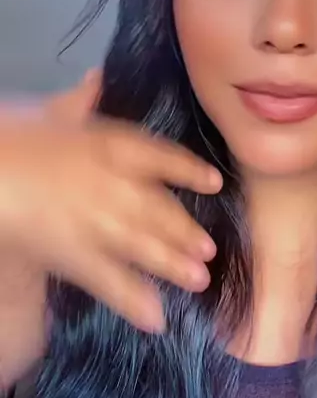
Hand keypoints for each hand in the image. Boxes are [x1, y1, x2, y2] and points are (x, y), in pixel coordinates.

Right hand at [0, 77, 221, 331]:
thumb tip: (98, 77)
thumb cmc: (9, 136)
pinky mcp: (76, 256)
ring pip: (145, 246)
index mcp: (109, 144)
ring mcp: (99, 222)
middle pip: (159, 209)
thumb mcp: (47, 112)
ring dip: (173, 265)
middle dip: (185, 231)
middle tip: (210, 251)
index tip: (214, 183)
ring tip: (199, 281)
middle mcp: (115, 184)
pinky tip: (156, 321)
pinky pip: (111, 282)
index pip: (160, 156)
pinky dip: (134, 302)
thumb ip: (79, 100)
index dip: (189, 170)